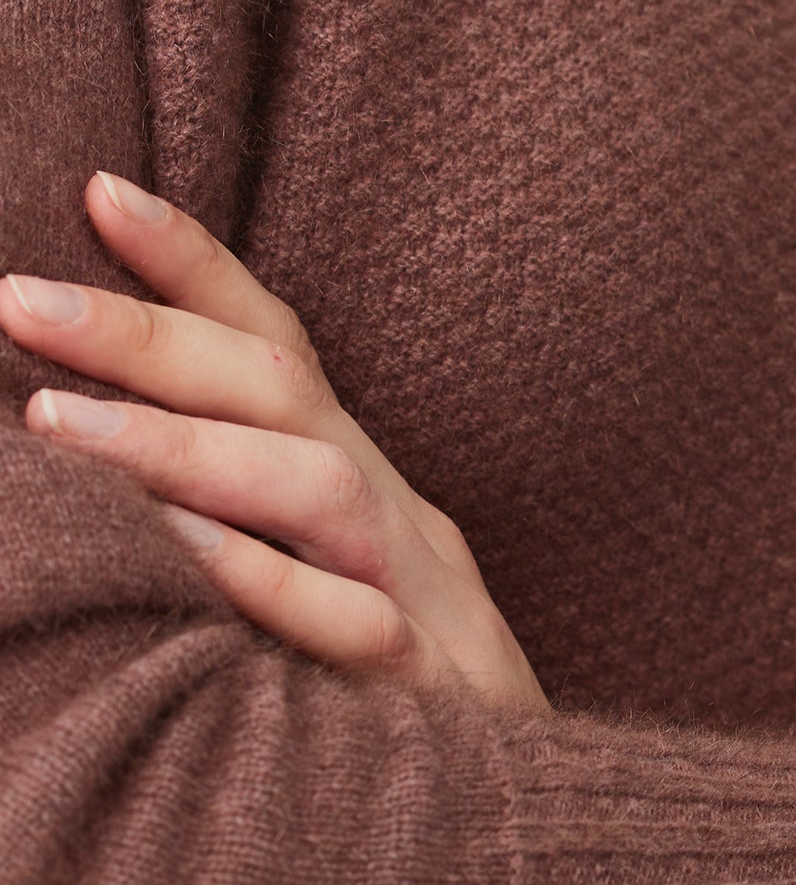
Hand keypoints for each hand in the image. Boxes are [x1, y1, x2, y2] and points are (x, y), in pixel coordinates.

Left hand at [0, 171, 549, 715]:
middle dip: (150, 335)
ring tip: (55, 420)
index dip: (193, 262)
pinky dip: (270, 583)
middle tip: (20, 298)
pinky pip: (353, 627)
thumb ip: (242, 508)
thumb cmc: (400, 686)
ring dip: (185, 445)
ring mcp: (418, 592)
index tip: (97, 190)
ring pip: (316, 488)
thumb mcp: (327, 571)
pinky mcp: (429, 691)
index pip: (276, 344)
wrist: (537, 813)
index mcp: (358, 475)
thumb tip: (93, 434)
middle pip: (282, 391)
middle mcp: (391, 510)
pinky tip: (181, 558)